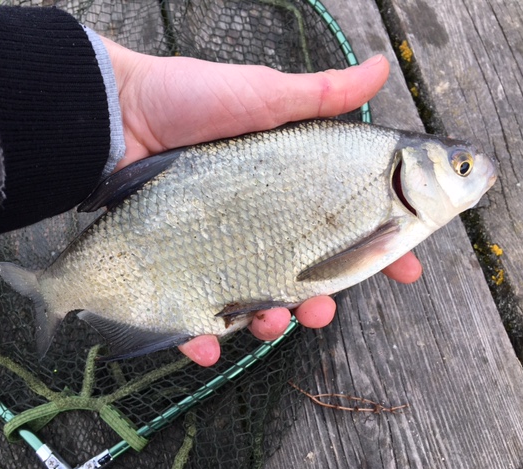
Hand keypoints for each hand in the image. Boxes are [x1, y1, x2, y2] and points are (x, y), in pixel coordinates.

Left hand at [102, 38, 421, 365]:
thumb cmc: (189, 99)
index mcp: (285, 192)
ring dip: (271, 324)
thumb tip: (383, 68)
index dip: (381, 248)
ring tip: (271, 320)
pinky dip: (202, 341)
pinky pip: (191, 316)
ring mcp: (215, 249)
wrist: (115, 114)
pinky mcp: (175, 268)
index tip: (407, 269)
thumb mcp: (263, 95)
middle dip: (322, 301)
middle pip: (303, 276)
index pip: (345, 226)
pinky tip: (208, 347)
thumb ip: (322, 94)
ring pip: (255, 303)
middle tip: (323, 309)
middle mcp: (256, 224)